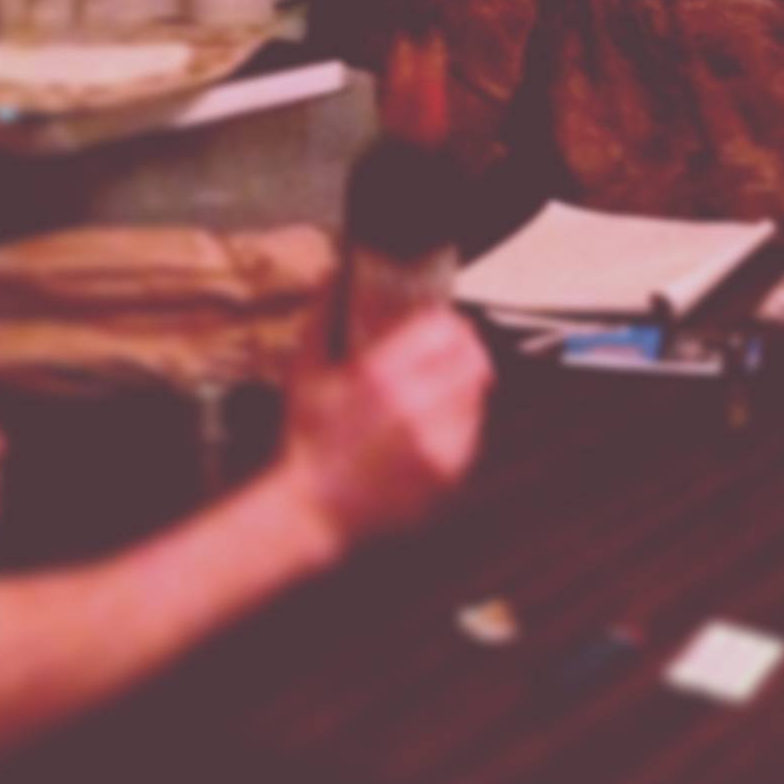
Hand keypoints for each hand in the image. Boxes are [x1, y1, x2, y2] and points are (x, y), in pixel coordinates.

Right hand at [280, 305, 492, 550]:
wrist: (315, 506)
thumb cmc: (309, 440)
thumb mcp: (306, 372)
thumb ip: (322, 317)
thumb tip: (332, 276)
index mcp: (380, 374)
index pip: (443, 326)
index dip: (448, 319)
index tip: (442, 321)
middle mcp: (414, 404)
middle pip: (471, 355)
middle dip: (466, 346)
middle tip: (456, 348)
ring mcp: (434, 439)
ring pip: (476, 391)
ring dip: (465, 381)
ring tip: (442, 386)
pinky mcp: (447, 468)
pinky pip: (472, 430)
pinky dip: (462, 418)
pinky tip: (438, 421)